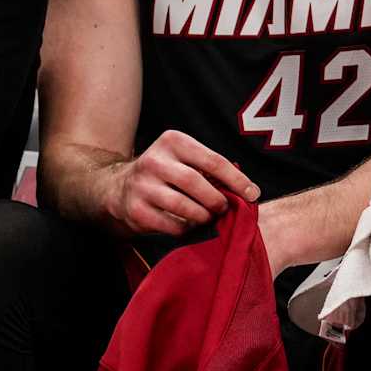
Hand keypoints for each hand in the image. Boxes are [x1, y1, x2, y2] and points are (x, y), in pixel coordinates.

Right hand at [103, 129, 259, 236]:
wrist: (118, 189)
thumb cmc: (164, 174)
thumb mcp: (183, 159)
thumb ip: (211, 169)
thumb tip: (247, 188)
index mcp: (173, 141)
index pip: (212, 160)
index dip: (236, 180)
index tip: (252, 194)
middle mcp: (155, 160)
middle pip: (197, 182)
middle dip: (217, 200)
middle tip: (224, 208)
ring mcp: (143, 186)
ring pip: (184, 206)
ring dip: (203, 216)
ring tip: (207, 216)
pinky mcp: (137, 210)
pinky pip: (172, 225)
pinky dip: (187, 229)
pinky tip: (189, 224)